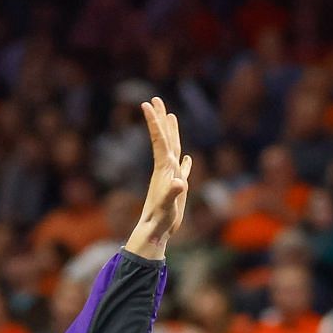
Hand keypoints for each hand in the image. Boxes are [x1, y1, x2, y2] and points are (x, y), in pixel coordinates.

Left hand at [124, 97, 192, 259]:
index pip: (159, 140)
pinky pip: (182, 170)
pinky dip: (185, 162)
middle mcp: (165, 170)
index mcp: (163, 169)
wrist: (154, 234)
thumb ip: (172, 194)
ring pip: (173, 149)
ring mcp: (170, 178)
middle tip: (155, 99)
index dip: (154, 122)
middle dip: (160, 119)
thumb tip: (180, 182)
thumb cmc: (159, 221)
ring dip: (172, 132)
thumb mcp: (167, 207)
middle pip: (164, 138)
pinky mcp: (176, 190)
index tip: (146, 104)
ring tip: (171, 116)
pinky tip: (186, 158)